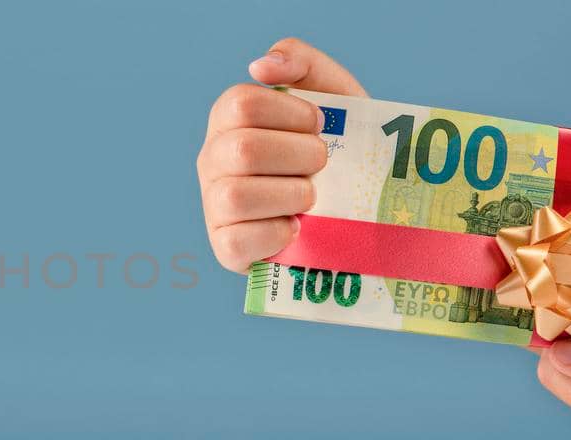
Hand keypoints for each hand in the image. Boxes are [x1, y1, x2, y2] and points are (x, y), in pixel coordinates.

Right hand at [198, 37, 367, 272]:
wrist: (358, 201)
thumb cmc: (339, 143)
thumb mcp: (330, 91)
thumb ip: (299, 60)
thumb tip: (260, 66)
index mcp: (228, 119)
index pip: (242, 103)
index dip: (291, 113)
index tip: (320, 123)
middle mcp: (212, 159)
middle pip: (243, 149)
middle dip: (299, 155)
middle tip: (322, 163)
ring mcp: (214, 205)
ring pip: (236, 196)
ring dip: (291, 195)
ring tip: (312, 197)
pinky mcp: (225, 248)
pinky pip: (238, 242)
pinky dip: (276, 234)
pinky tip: (296, 227)